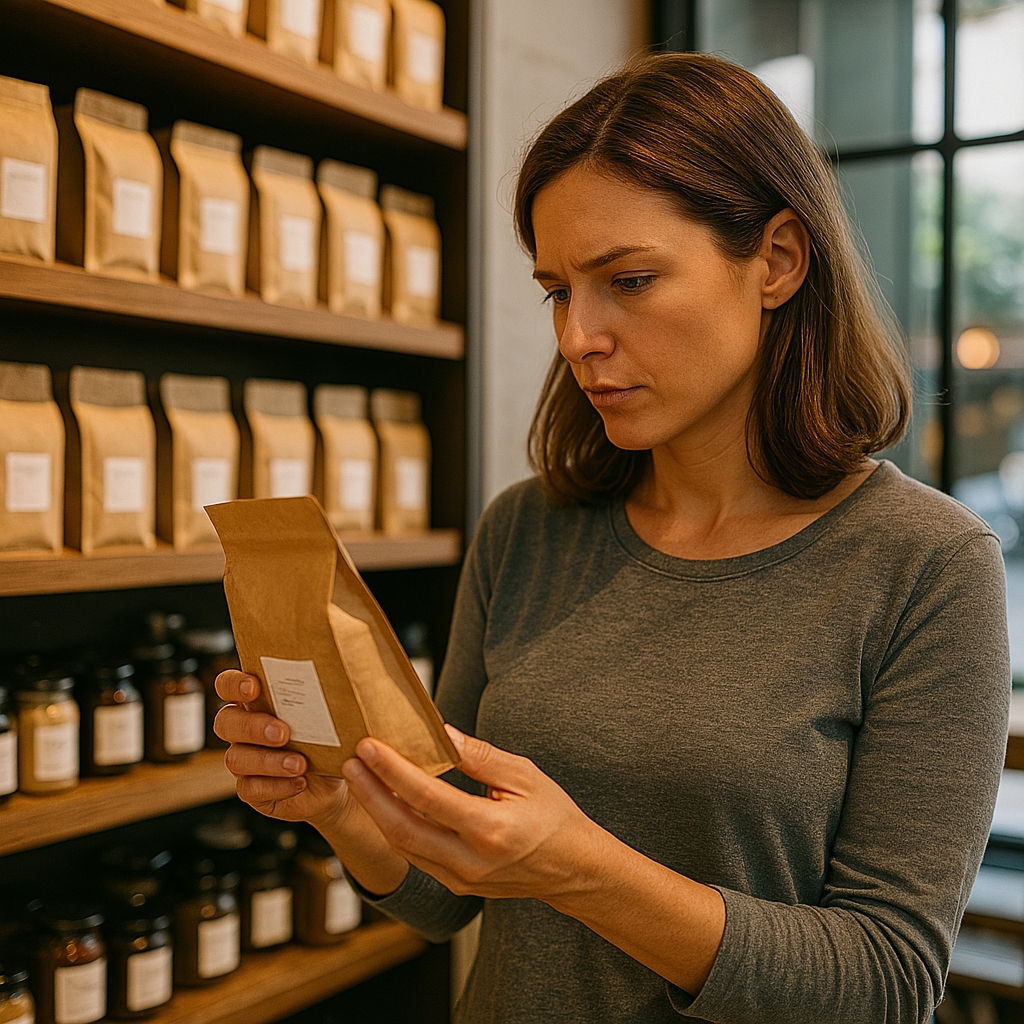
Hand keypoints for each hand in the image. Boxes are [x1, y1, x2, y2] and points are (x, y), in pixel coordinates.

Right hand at [213, 669, 351, 830]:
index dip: (234, 684)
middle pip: (226, 722)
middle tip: (283, 733)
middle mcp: (243, 729)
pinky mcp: (251, 789)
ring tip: (300, 764)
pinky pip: (251, 788)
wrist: (342, 775)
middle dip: (252, 726)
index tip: (254, 687)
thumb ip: (321, 699)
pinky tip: (300, 782)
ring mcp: (244, 760)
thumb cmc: (331, 734)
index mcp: (256, 701)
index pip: (227, 685)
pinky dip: (277, 786)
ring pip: (236, 758)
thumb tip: (336, 682)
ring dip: (268, 761)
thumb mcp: (329, 715)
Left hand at [342, 726, 606, 902]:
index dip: (392, 771)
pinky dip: (395, 827)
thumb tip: (441, 733)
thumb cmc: (553, 817)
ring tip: (360, 777)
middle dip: (370, 794)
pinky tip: (385, 802)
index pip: (427, 798)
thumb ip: (479, 756)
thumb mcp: (524, 776)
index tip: (369, 746)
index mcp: (491, 829)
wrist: (573, 868)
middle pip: (402, 829)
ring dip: (376, 811)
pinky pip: (415, 855)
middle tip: (349, 762)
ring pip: (403, 846)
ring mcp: (460, 878)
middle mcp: (470, 861)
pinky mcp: (455, 885)